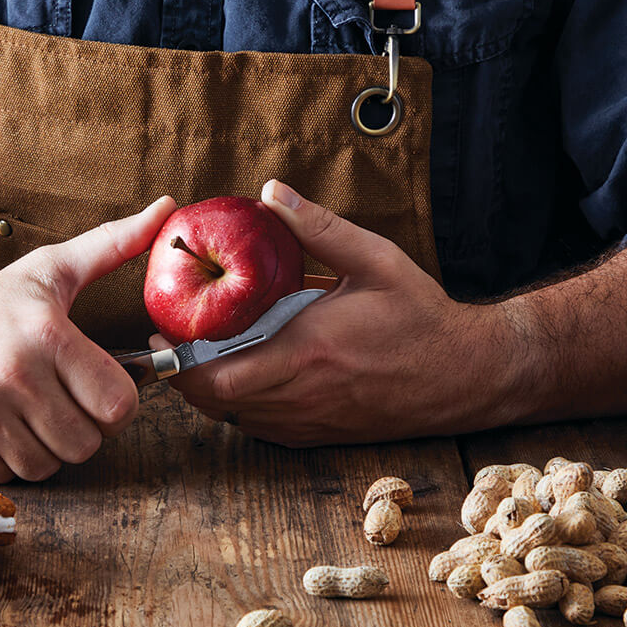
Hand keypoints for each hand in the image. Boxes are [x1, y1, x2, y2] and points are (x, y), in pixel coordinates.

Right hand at [0, 196, 175, 481]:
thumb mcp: (48, 271)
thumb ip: (112, 246)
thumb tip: (165, 211)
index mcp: (47, 334)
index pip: (119, 405)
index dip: (115, 403)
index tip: (95, 389)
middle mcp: (13, 374)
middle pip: (85, 443)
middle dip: (78, 428)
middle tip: (56, 402)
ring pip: (47, 465)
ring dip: (41, 447)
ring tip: (22, 412)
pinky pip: (5, 476)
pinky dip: (3, 460)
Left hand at [156, 181, 513, 445]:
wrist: (465, 375)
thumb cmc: (421, 316)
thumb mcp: (376, 260)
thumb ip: (319, 227)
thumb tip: (270, 191)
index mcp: (306, 351)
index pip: (218, 376)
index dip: (178, 362)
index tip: (161, 335)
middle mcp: (300, 394)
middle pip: (215, 402)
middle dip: (184, 376)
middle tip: (171, 345)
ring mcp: (308, 421)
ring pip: (234, 417)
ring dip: (210, 392)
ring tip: (199, 357)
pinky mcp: (318, 435)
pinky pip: (261, 427)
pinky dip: (240, 407)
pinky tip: (243, 378)